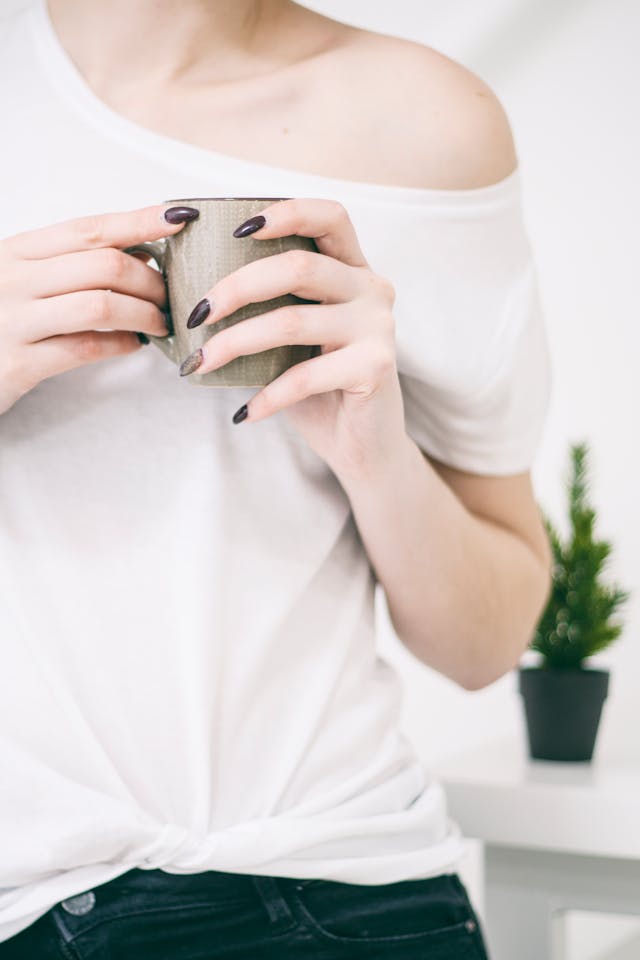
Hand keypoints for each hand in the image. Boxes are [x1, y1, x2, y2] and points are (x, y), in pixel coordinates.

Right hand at [0, 203, 197, 415]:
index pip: (87, 229)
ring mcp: (13, 320)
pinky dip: (120, 344)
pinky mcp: (18, 363)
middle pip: (102, 264)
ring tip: (159, 323)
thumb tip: (143, 256)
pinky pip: (85, 347)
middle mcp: (11, 279)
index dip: (137, 220)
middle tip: (169, 296)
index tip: (179, 217)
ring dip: (143, 313)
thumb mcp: (25, 282)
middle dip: (151, 280)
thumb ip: (74, 267)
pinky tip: (133, 345)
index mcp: (15, 252)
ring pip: (100, 304)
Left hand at [179, 199, 408, 480]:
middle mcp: (372, 289)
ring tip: (200, 364)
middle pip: (298, 266)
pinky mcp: (376, 367)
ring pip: (292, 320)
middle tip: (195, 314)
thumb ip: (268, 305)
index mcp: (354, 269)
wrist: (363, 444)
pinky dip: (267, 397)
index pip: (330, 216)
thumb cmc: (319, 385)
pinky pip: (305, 376)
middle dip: (236, 287)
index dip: (286, 212)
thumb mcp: (292, 337)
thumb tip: (193, 293)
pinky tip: (243, 413)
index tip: (235, 229)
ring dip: (235, 343)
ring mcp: (378, 327)